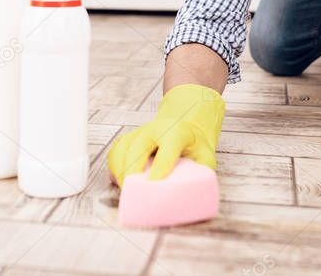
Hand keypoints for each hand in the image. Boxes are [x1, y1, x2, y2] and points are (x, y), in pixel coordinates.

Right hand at [107, 83, 224, 186]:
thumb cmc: (193, 146)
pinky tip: (120, 181)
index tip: (154, 184)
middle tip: (134, 194)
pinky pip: (114, 153)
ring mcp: (137, 132)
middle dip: (133, 172)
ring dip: (121, 172)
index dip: (160, 166)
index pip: (167, 147)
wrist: (182, 125)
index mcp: (176, 131)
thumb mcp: (206, 155)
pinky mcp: (126, 139)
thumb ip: (203, 172)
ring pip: (121, 151)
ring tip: (126, 191)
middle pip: (137, 148)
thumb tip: (194, 194)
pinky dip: (114, 169)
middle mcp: (153, 129)